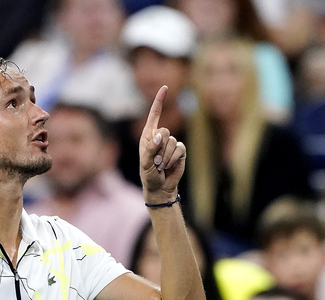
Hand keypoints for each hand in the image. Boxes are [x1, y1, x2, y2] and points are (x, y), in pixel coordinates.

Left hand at [139, 86, 185, 202]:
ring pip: (172, 142)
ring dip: (166, 156)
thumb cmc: (148, 175)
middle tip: (155, 161)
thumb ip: (150, 149)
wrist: (160, 187)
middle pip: (165, 131)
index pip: (154, 115)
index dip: (159, 101)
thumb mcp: (145, 163)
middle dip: (160, 147)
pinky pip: (180, 149)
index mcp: (148, 135)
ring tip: (161, 165)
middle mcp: (160, 137)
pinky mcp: (180, 151)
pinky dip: (174, 158)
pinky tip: (169, 165)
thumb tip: (159, 135)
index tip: (165, 87)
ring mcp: (171, 144)